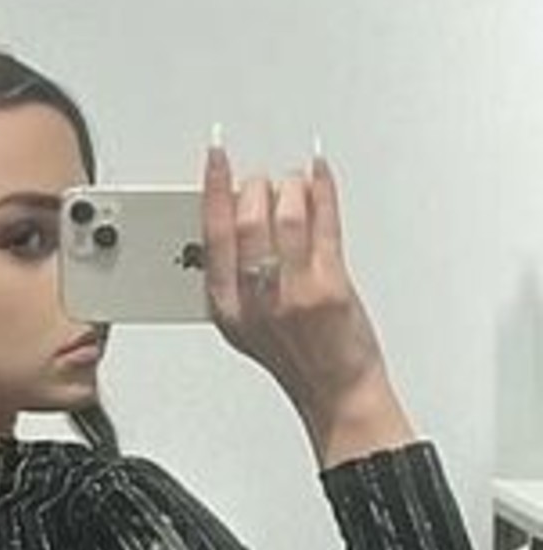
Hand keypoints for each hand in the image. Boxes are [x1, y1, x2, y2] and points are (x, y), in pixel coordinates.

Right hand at [201, 143, 414, 467]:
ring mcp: (294, 290)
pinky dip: (322, 191)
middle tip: (263, 182)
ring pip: (284, 216)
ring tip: (294, 185)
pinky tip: (319, 176)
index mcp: (226, 304)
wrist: (337, 392)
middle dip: (254, 187)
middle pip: (246, 218)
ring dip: (289, 188)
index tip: (216, 157)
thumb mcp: (244, 324)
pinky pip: (325, 224)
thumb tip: (233, 217)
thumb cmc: (294, 358)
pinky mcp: (330, 286)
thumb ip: (233, 277)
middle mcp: (256, 296)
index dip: (213, 187)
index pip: (212, 232)